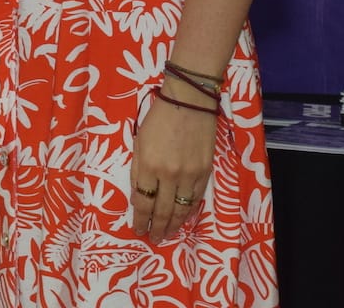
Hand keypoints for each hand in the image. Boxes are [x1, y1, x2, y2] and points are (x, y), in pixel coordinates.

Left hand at [128, 86, 218, 242]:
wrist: (189, 102)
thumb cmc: (158, 119)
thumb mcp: (139, 142)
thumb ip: (138, 171)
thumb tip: (138, 198)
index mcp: (149, 165)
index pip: (143, 202)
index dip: (140, 219)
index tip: (137, 230)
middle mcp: (170, 174)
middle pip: (162, 210)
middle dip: (156, 228)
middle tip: (153, 239)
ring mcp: (190, 175)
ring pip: (181, 210)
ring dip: (173, 226)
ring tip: (167, 235)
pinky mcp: (206, 172)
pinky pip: (196, 200)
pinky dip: (189, 213)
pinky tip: (183, 220)